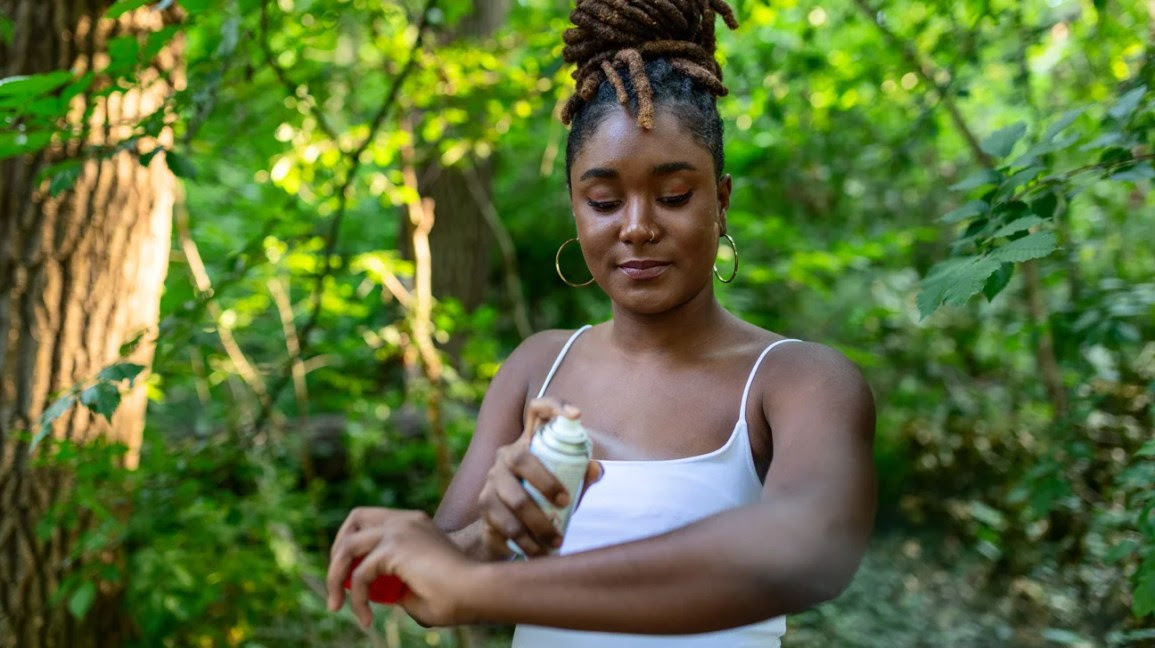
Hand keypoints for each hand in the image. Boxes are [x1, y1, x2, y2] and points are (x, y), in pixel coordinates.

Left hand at [327, 508, 476, 628]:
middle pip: (355, 518)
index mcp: (415, 524)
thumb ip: (396, 584)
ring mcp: (400, 530)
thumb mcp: (418, 588)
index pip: (373, 521)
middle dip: (339, 551)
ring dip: (335, 576)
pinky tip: (366, 619)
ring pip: (347, 546)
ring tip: (336, 606)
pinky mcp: (395, 547)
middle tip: (337, 585)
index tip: (351, 576)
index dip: (356, 544)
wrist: (477, 592)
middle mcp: (406, 520)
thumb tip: (375, 593)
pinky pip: (360, 575)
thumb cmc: (456, 598)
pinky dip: (357, 599)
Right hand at [477, 398, 602, 558]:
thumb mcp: (564, 487)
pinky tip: (539, 552)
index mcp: (529, 443)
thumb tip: (596, 470)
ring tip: (557, 541)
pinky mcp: (484, 506)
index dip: (555, 405)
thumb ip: (579, 477)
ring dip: (539, 523)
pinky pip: (504, 523)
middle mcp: (506, 456)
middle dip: (546, 482)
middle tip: (566, 502)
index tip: (576, 415)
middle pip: (521, 458)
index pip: (537, 410)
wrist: (503, 532)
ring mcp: (492, 480)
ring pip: (514, 498)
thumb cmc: (542, 501)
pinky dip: (526, 541)